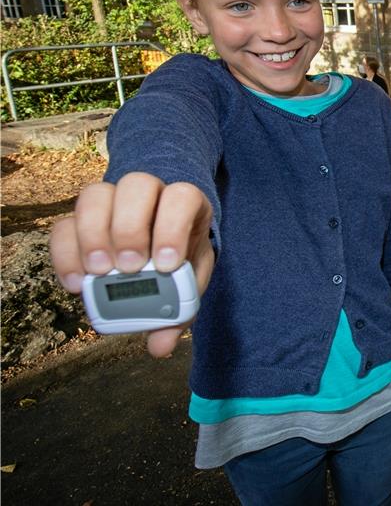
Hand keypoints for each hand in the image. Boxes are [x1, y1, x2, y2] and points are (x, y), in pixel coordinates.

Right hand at [49, 172, 214, 357]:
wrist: (158, 252)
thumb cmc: (178, 262)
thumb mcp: (188, 283)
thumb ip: (180, 310)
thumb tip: (161, 345)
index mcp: (185, 203)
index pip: (182, 196)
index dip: (173, 226)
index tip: (166, 264)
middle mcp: (149, 193)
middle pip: (136, 186)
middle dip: (130, 227)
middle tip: (129, 267)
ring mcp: (111, 201)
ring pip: (96, 194)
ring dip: (94, 234)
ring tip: (100, 272)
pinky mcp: (80, 219)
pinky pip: (63, 225)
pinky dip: (66, 254)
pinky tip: (77, 283)